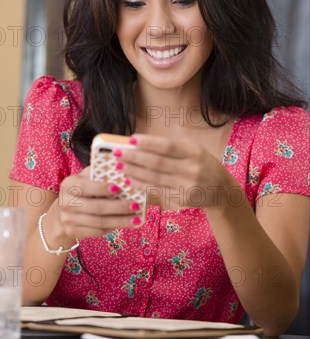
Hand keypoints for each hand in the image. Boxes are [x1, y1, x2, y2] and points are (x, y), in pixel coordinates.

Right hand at [56, 167, 141, 239]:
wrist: (64, 210)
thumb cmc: (83, 190)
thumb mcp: (87, 178)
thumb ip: (100, 174)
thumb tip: (123, 174)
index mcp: (68, 184)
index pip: (84, 186)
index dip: (101, 188)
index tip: (118, 188)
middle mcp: (65, 202)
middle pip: (94, 207)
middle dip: (118, 207)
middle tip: (135, 206)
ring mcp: (67, 219)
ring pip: (98, 222)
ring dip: (119, 220)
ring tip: (135, 219)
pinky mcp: (72, 231)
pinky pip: (96, 232)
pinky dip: (112, 227)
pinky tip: (124, 223)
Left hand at [116, 135, 236, 209]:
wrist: (221, 190)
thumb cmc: (201, 164)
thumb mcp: (194, 149)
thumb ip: (172, 145)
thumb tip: (142, 142)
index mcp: (194, 152)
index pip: (168, 146)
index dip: (149, 143)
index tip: (131, 140)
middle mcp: (192, 168)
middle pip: (157, 163)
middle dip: (134, 158)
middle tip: (117, 153)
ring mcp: (187, 185)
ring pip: (154, 178)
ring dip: (134, 172)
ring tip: (119, 166)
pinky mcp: (182, 199)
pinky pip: (157, 191)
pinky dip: (141, 185)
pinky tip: (130, 180)